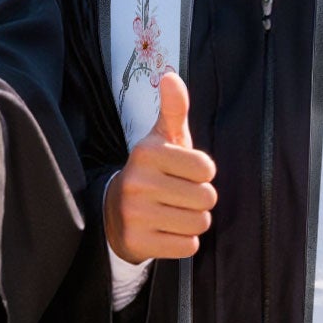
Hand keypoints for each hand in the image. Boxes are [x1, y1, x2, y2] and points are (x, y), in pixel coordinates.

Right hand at [104, 72, 215, 260]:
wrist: (114, 212)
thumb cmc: (152, 172)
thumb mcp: (162, 139)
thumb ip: (174, 109)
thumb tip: (171, 77)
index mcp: (147, 152)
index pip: (207, 169)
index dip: (202, 174)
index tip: (183, 173)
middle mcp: (137, 181)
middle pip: (206, 198)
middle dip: (199, 200)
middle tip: (178, 196)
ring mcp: (135, 214)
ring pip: (199, 223)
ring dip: (193, 221)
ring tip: (173, 213)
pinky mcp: (137, 241)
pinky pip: (187, 246)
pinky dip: (182, 241)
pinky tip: (166, 231)